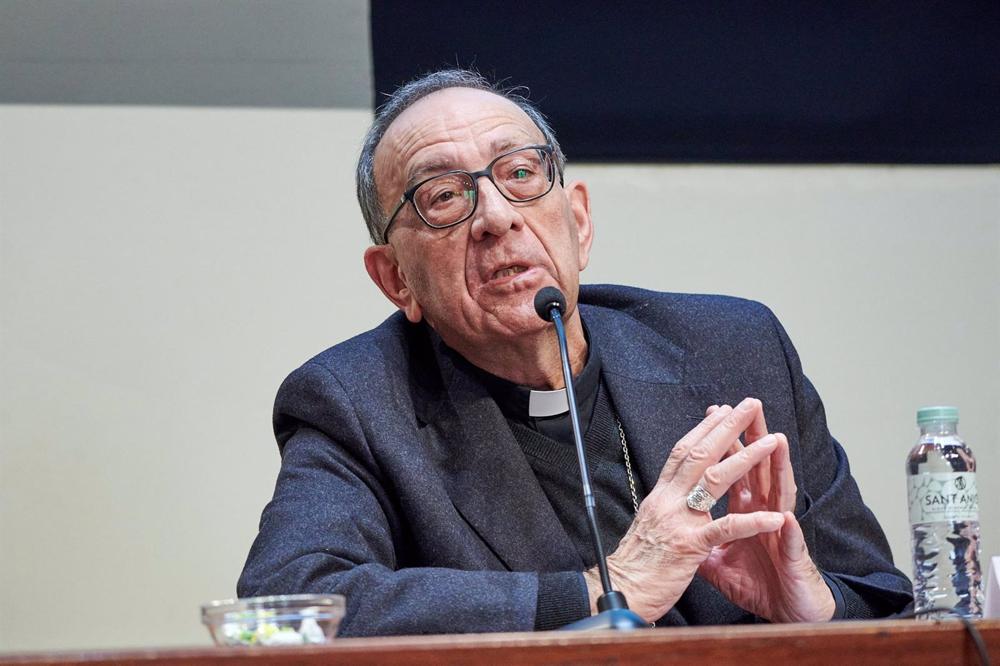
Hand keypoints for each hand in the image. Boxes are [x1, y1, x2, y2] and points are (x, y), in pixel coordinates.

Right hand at [585, 398, 785, 621]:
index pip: (681, 453)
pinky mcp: (689, 546)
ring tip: (771, 441)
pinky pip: (725, 529)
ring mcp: (678, 521)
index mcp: (660, 497)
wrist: (620, 592)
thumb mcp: (648, 528)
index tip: (720, 411)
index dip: (702, 430)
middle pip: (699, 454)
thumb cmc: (635, 567)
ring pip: (715, 480)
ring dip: (746, 458)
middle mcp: (667, 501)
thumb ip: (664, 511)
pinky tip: (774, 517)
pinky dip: (752, 522)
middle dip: (726, 427)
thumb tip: (672, 498)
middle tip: (748, 405)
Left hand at [696, 401, 834, 622]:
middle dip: (753, 437)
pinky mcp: (793, 558)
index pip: (733, 469)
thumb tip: (677, 532)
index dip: (723, 445)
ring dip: (778, 469)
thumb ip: (703, 543)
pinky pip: (789, 542)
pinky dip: (787, 529)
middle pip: (759, 469)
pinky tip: (785, 516)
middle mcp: (765, 513)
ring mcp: (781, 532)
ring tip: (776, 442)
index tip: (711, 415)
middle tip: (747, 407)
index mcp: (746, 510)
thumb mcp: (720, 564)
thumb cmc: (761, 584)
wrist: (789, 613)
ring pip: (780, 494)